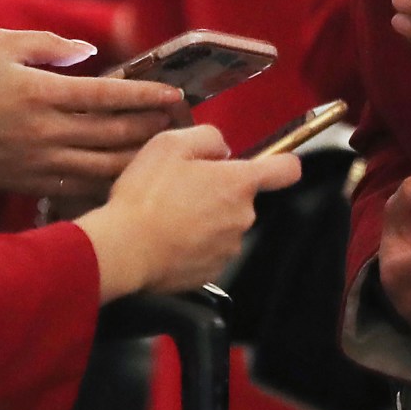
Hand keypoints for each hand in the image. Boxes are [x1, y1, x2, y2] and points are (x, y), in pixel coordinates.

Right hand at [0, 30, 183, 198]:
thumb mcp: (0, 43)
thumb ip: (49, 43)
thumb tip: (89, 52)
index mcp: (41, 92)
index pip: (107, 95)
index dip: (145, 94)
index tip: (172, 92)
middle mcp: (46, 130)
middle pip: (115, 132)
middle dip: (152, 125)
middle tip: (179, 119)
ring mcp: (42, 162)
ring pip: (106, 164)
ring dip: (139, 155)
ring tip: (164, 146)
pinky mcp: (35, 184)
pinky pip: (85, 185)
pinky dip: (112, 179)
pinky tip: (131, 173)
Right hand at [76, 125, 302, 299]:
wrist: (125, 249)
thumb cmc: (146, 197)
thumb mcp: (170, 144)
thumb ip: (207, 137)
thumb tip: (220, 149)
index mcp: (238, 183)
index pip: (285, 169)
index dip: (282, 162)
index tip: (276, 163)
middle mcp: (242, 216)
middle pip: (241, 197)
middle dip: (218, 191)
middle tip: (182, 188)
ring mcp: (229, 247)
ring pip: (223, 224)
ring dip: (204, 218)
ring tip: (169, 215)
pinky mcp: (212, 271)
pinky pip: (209, 250)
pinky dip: (193, 243)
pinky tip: (168, 237)